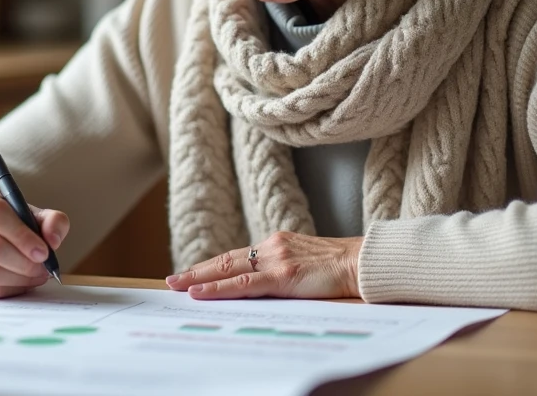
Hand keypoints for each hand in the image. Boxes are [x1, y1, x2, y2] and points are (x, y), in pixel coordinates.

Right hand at [0, 188, 68, 298]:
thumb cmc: (6, 224)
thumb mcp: (29, 214)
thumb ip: (51, 221)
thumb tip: (54, 240)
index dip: (21, 235)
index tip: (43, 252)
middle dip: (24, 263)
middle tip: (43, 269)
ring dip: (17, 279)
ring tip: (35, 277)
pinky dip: (6, 289)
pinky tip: (18, 283)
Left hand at [165, 231, 362, 299]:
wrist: (364, 263)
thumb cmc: (343, 268)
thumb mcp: (309, 264)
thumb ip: (287, 270)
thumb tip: (270, 285)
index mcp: (278, 244)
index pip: (238, 256)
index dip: (214, 266)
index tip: (194, 273)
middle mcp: (272, 247)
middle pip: (226, 260)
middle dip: (197, 271)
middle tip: (172, 280)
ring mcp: (275, 260)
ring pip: (228, 270)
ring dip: (198, 279)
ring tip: (176, 286)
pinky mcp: (282, 276)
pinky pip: (242, 284)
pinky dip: (217, 288)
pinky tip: (199, 293)